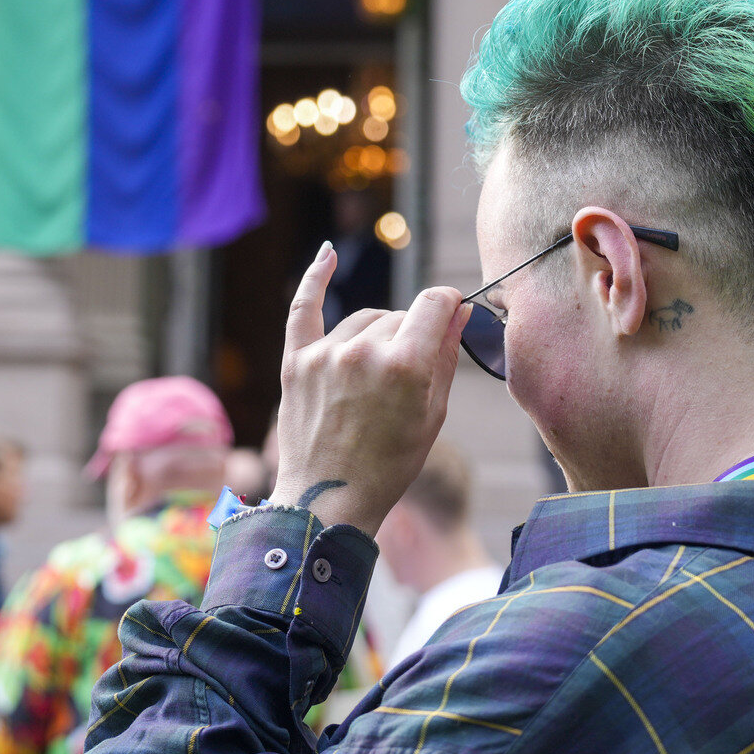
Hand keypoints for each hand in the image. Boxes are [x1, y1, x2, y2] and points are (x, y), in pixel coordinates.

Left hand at [269, 242, 470, 536]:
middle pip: (399, 317)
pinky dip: (315, 278)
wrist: (328, 500)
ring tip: (376, 380)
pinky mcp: (295, 361)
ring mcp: (324, 354)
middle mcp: (362, 351)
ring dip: (376, 335)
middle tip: (407, 382)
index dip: (448, 304)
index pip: (434, 303)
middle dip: (410, 338)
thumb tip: (458, 310)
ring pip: (364, 319)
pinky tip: (328, 253)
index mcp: (404, 365)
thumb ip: (444, 355)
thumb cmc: (390, 465)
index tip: (452, 312)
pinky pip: (304, 307)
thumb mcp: (432, 415)